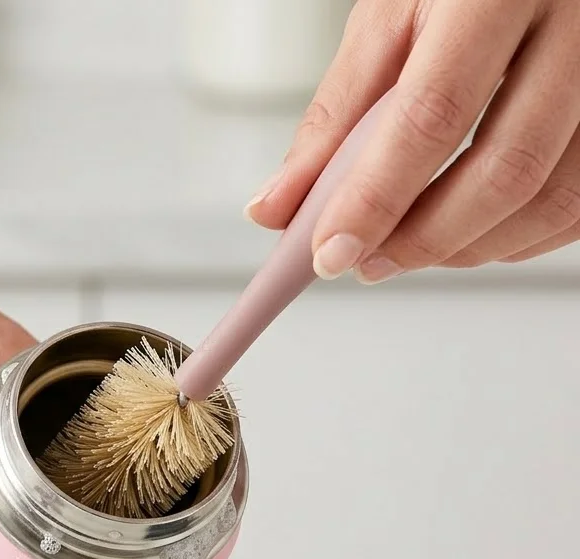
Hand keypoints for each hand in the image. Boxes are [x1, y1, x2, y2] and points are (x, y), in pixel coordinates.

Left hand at [245, 0, 579, 279]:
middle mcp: (577, 23)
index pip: (433, 115)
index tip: (331, 253)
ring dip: (470, 249)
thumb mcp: (389, 20)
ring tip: (408, 250)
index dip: (376, 199)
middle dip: (424, 239)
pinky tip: (470, 236)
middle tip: (366, 263)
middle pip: (506, 169)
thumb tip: (280, 209)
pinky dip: (518, 238)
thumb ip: (336, 119)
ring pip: (552, 197)